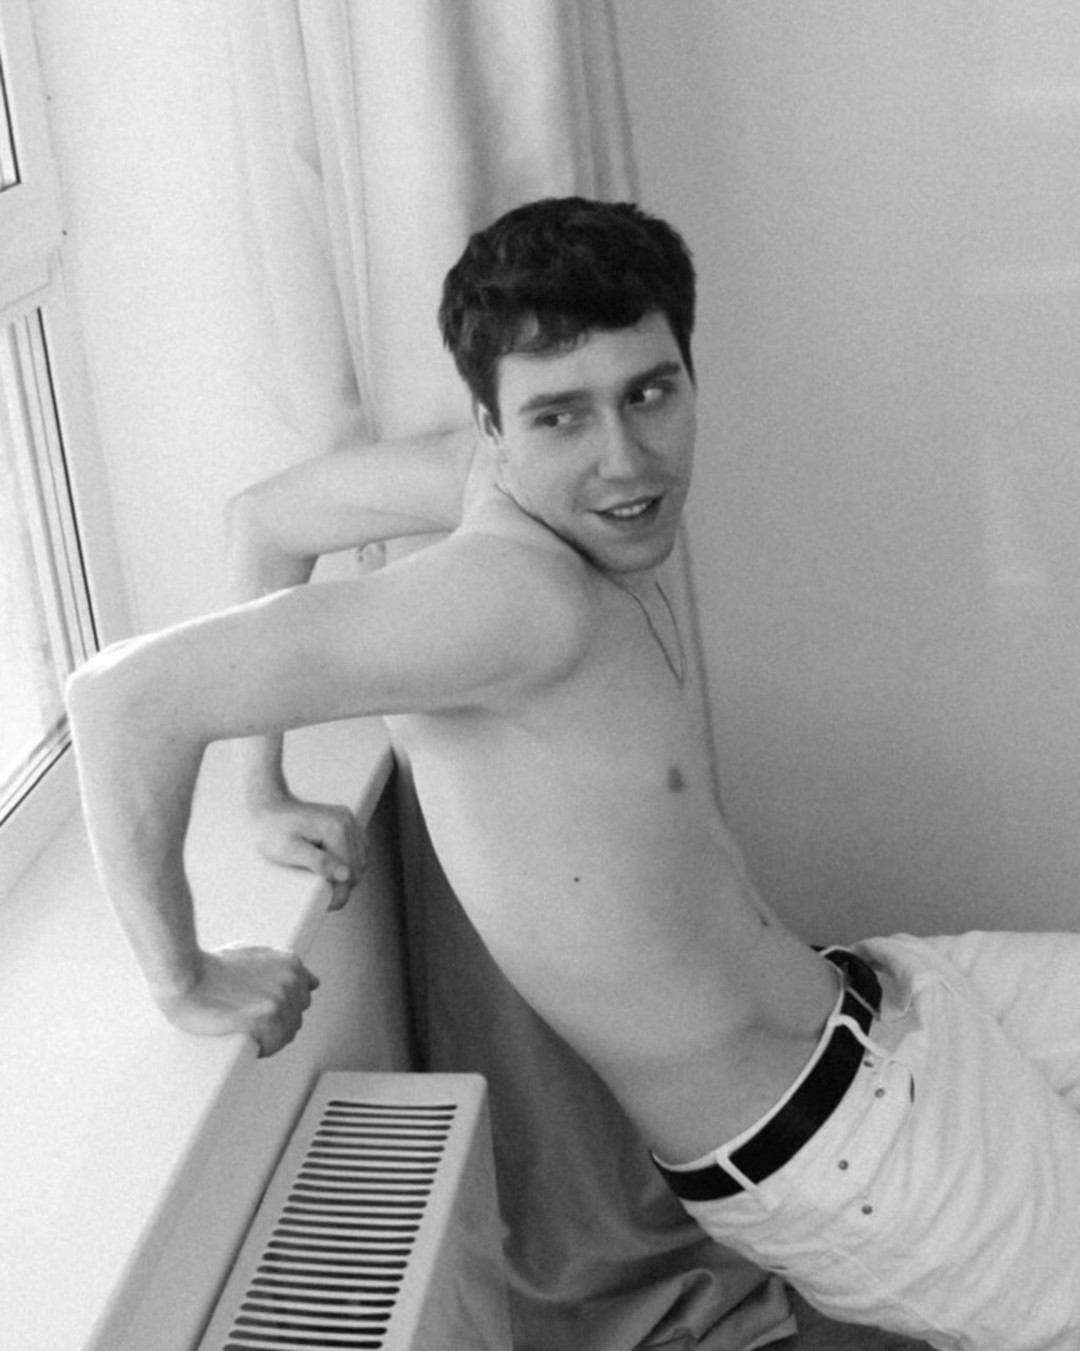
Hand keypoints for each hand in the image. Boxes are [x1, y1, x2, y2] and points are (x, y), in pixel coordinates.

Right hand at [157, 943, 319, 1056]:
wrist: (183, 976)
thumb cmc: (209, 967)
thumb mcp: (251, 954)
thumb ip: (278, 964)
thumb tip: (311, 981)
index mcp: (290, 963)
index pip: (304, 997)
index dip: (283, 1009)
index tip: (263, 1011)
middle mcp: (291, 979)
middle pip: (296, 1018)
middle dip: (277, 1024)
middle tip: (249, 1024)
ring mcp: (280, 999)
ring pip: (286, 1034)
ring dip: (269, 1039)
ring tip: (244, 1032)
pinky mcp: (266, 1018)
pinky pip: (274, 1044)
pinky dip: (262, 1048)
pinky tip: (246, 1040)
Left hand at [247, 792, 366, 909]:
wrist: (266, 806)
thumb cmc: (271, 830)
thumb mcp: (288, 850)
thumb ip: (318, 862)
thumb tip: (345, 874)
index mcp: (335, 829)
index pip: (350, 871)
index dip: (341, 893)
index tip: (328, 905)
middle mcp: (346, 821)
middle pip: (359, 866)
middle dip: (345, 885)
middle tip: (326, 897)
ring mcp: (347, 819)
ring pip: (361, 857)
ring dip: (349, 873)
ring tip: (329, 883)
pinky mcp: (344, 820)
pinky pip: (357, 847)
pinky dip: (350, 861)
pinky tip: (335, 868)